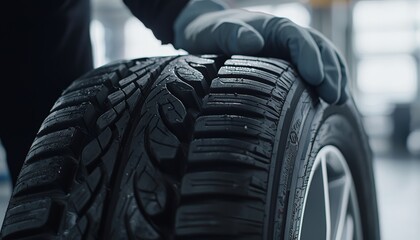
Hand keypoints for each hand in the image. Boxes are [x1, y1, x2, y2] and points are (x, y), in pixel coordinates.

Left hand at [174, 0, 347, 103]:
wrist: (204, 31)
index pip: (298, 39)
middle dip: (330, 71)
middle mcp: (285, 36)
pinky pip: (313, 67)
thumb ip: (231, 34)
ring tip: (340, 99)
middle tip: (334, 96)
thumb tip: (254, 43)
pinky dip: (326, 80)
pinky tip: (331, 97)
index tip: (317, 78)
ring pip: (321, 57)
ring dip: (334, 76)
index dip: (310, 57)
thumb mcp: (213, 32)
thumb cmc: (208, 31)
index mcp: (272, 27)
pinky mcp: (287, 62)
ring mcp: (288, 49)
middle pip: (317, 49)